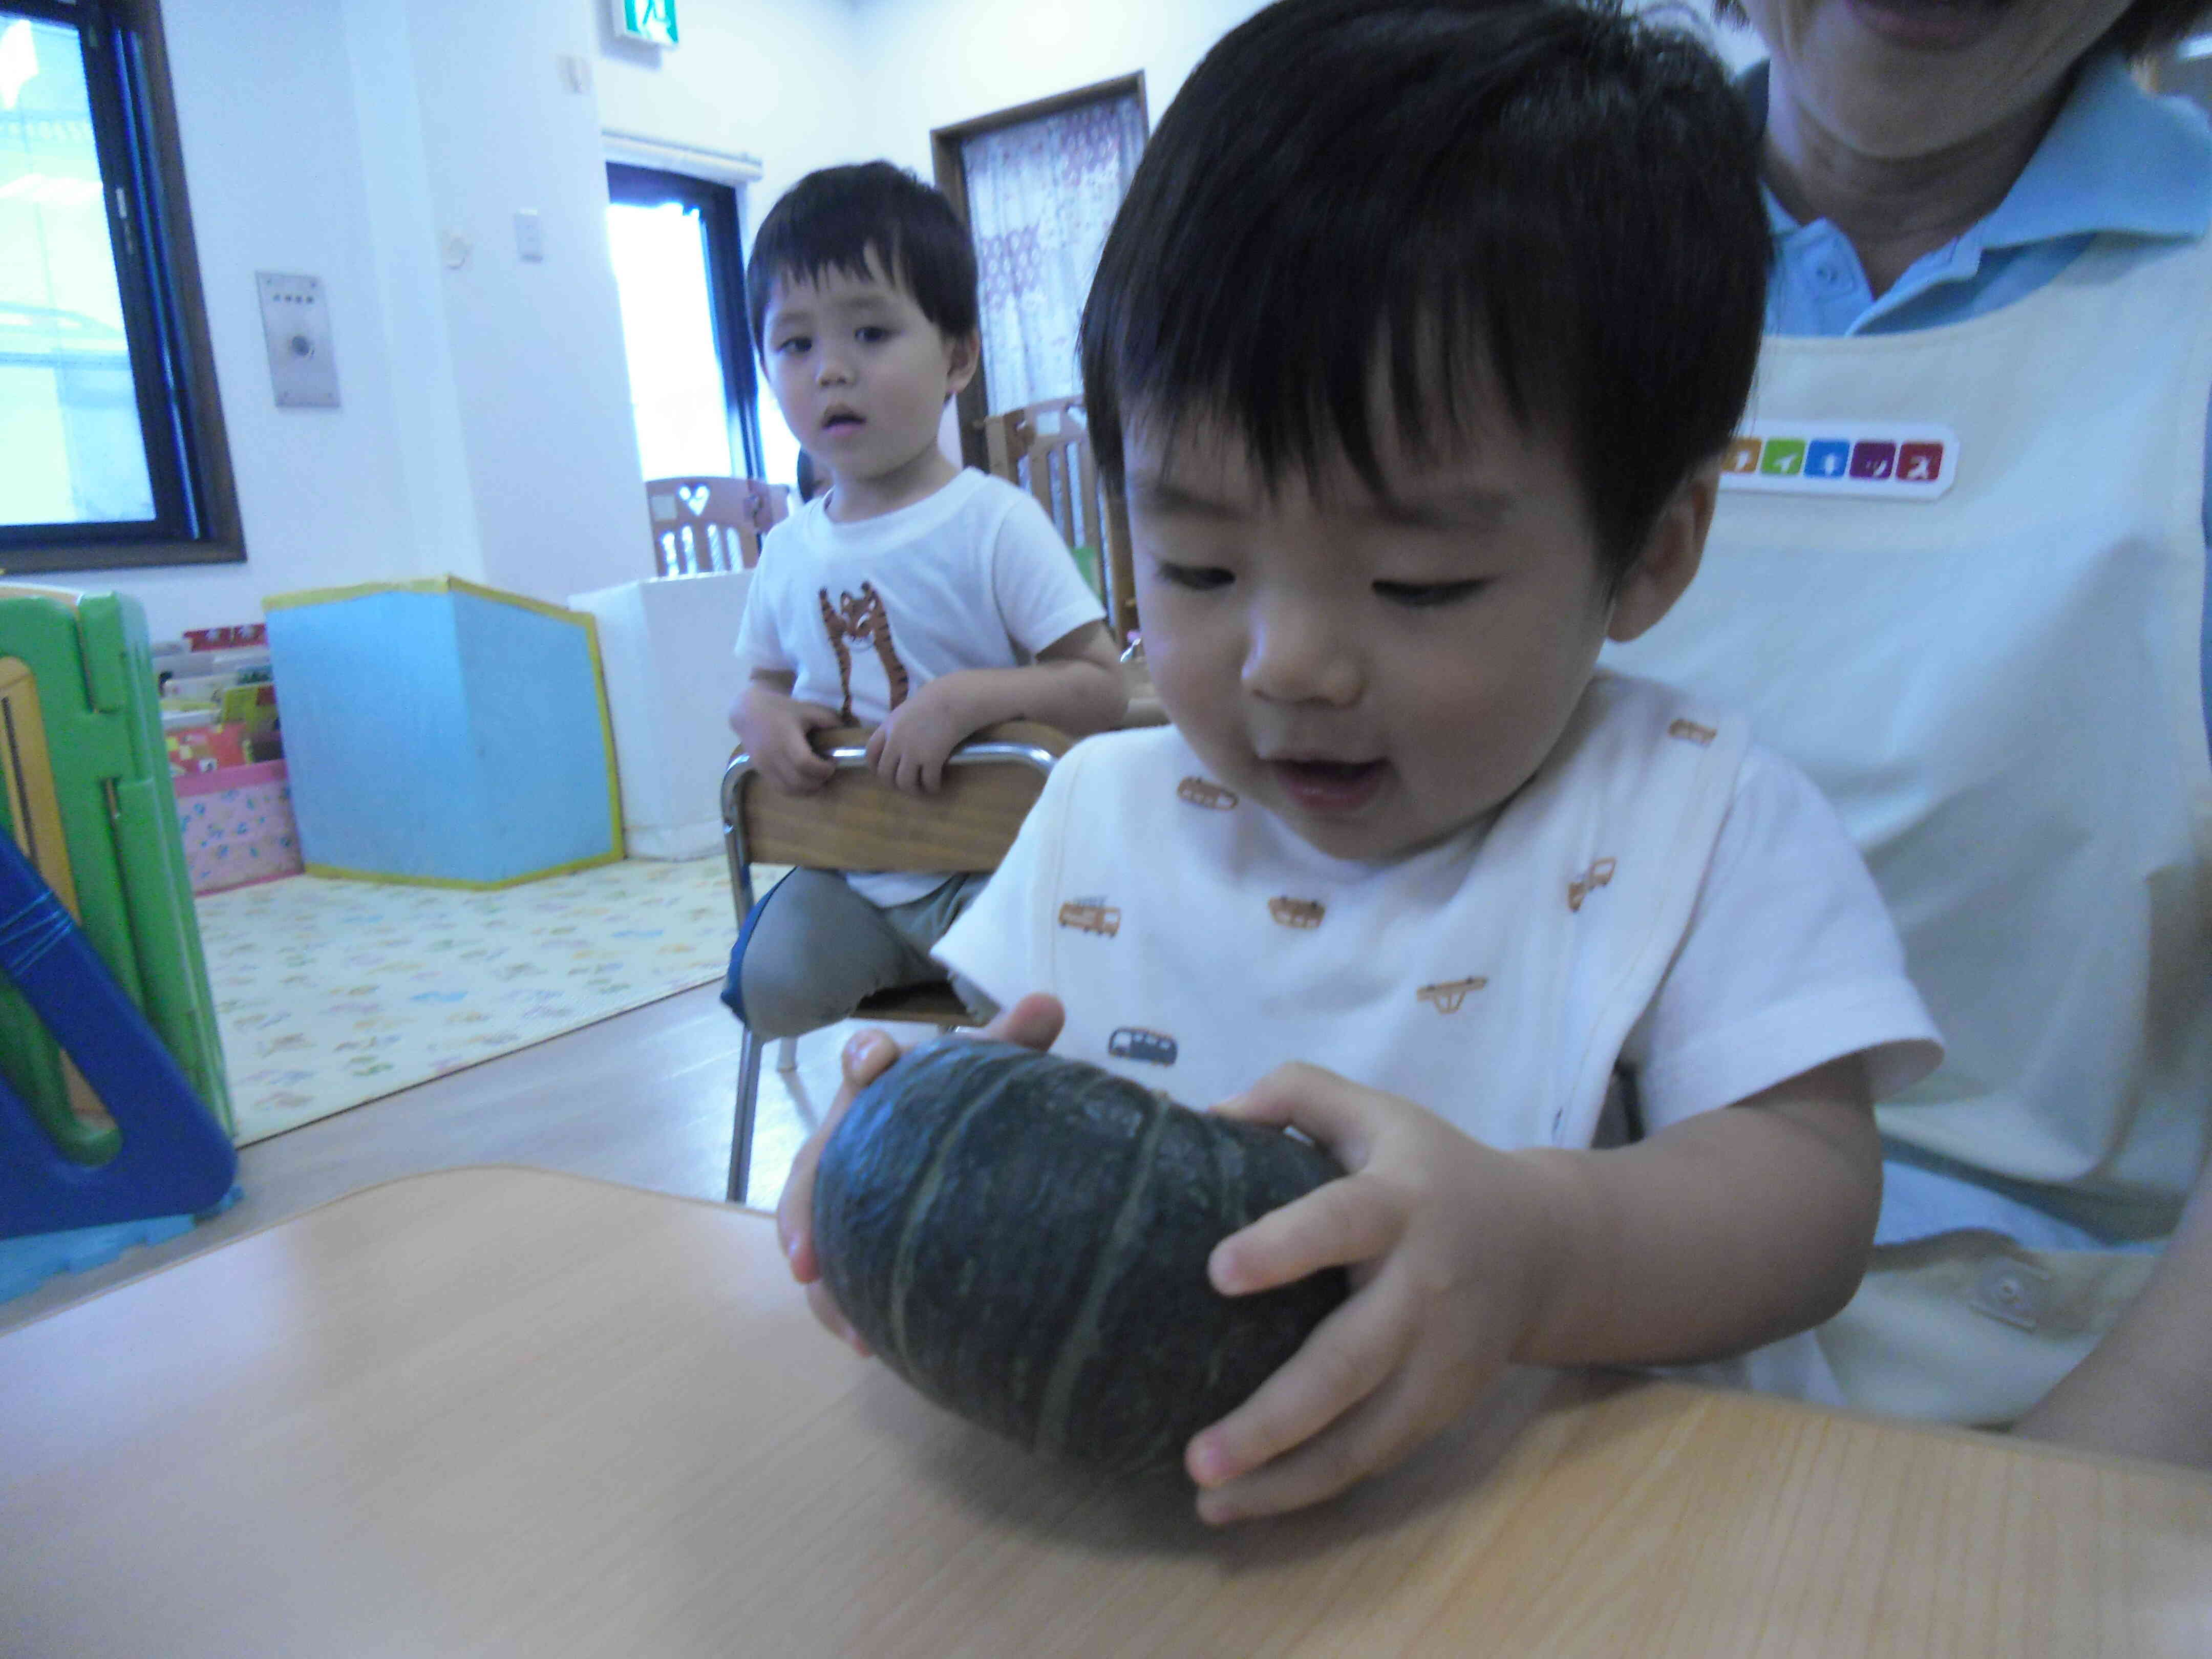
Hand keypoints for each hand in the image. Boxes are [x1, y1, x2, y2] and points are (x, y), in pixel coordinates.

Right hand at [742, 689, 840, 794]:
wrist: (749, 712)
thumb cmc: (781, 709)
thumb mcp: (807, 709)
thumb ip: (827, 720)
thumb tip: (845, 733)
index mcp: (785, 738)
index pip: (805, 764)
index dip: (823, 769)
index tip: (832, 761)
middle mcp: (773, 755)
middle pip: (799, 781)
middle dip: (819, 780)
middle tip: (827, 770)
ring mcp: (765, 766)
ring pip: (790, 790)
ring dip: (808, 789)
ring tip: (817, 777)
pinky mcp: (761, 772)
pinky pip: (781, 790)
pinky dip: (796, 790)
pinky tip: (804, 780)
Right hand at [776, 994, 1066, 1351]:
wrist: (949, 1141)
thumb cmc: (959, 1100)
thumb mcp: (985, 1073)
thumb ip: (1012, 1043)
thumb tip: (1047, 1002)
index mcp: (879, 1083)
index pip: (864, 1060)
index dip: (866, 1059)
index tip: (872, 1063)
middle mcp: (848, 1136)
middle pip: (813, 1166)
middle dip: (803, 1213)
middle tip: (805, 1259)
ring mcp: (839, 1190)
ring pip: (812, 1229)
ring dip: (823, 1279)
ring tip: (846, 1325)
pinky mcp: (847, 1235)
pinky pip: (832, 1271)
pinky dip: (841, 1305)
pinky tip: (865, 1344)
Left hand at [865, 676, 978, 793]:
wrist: (956, 698)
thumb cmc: (937, 698)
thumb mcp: (908, 709)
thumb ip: (900, 726)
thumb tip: (901, 740)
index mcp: (888, 726)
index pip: (870, 753)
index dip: (874, 767)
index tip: (884, 772)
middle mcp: (896, 741)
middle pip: (885, 773)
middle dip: (893, 783)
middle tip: (905, 784)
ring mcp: (913, 751)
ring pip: (904, 782)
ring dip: (912, 790)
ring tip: (921, 789)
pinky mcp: (931, 759)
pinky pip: (927, 781)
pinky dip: (931, 787)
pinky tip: (936, 786)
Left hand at [1184, 1063, 1567, 1524]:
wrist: (1545, 1245)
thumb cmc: (1429, 1171)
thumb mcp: (1375, 1112)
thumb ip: (1296, 1093)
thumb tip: (1211, 1115)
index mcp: (1401, 1204)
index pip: (1342, 1221)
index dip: (1284, 1246)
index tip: (1217, 1270)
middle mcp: (1424, 1289)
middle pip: (1351, 1362)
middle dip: (1274, 1417)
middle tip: (1199, 1455)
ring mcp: (1440, 1360)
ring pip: (1366, 1437)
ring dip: (1286, 1479)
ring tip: (1209, 1501)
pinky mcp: (1442, 1407)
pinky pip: (1376, 1458)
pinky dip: (1314, 1489)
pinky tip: (1249, 1505)